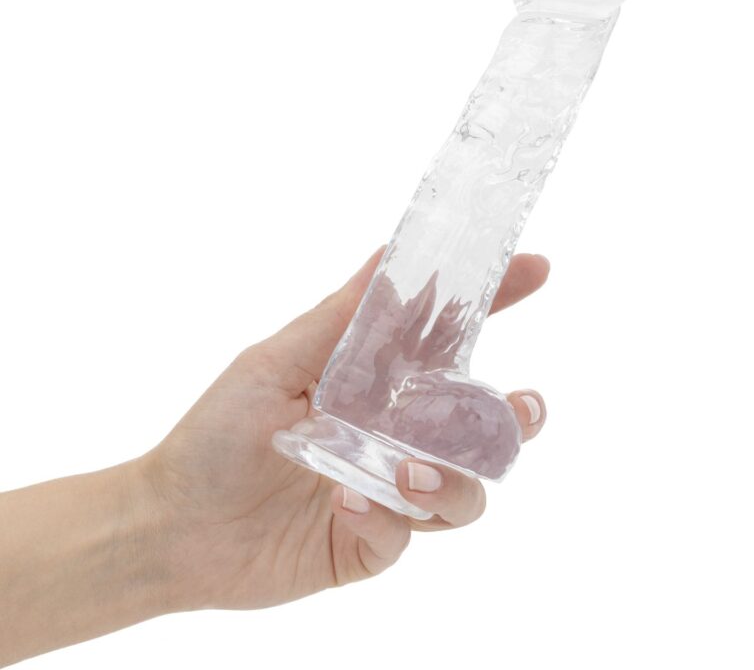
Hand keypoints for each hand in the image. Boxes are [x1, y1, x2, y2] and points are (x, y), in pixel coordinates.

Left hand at [136, 247, 549, 611]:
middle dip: (514, 417)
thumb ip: (338, 318)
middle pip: (481, 424)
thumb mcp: (274, 361)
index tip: (536, 269)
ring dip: (450, 478)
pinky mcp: (372, 542)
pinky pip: (407, 534)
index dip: (495, 302)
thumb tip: (391, 256)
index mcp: (376, 381)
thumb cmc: (217, 433)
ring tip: (406, 472)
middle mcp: (393, 433)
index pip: (448, 339)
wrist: (174, 525)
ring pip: (465, 489)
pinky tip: (345, 504)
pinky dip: (386, 518)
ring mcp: (388, 489)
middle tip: (518, 406)